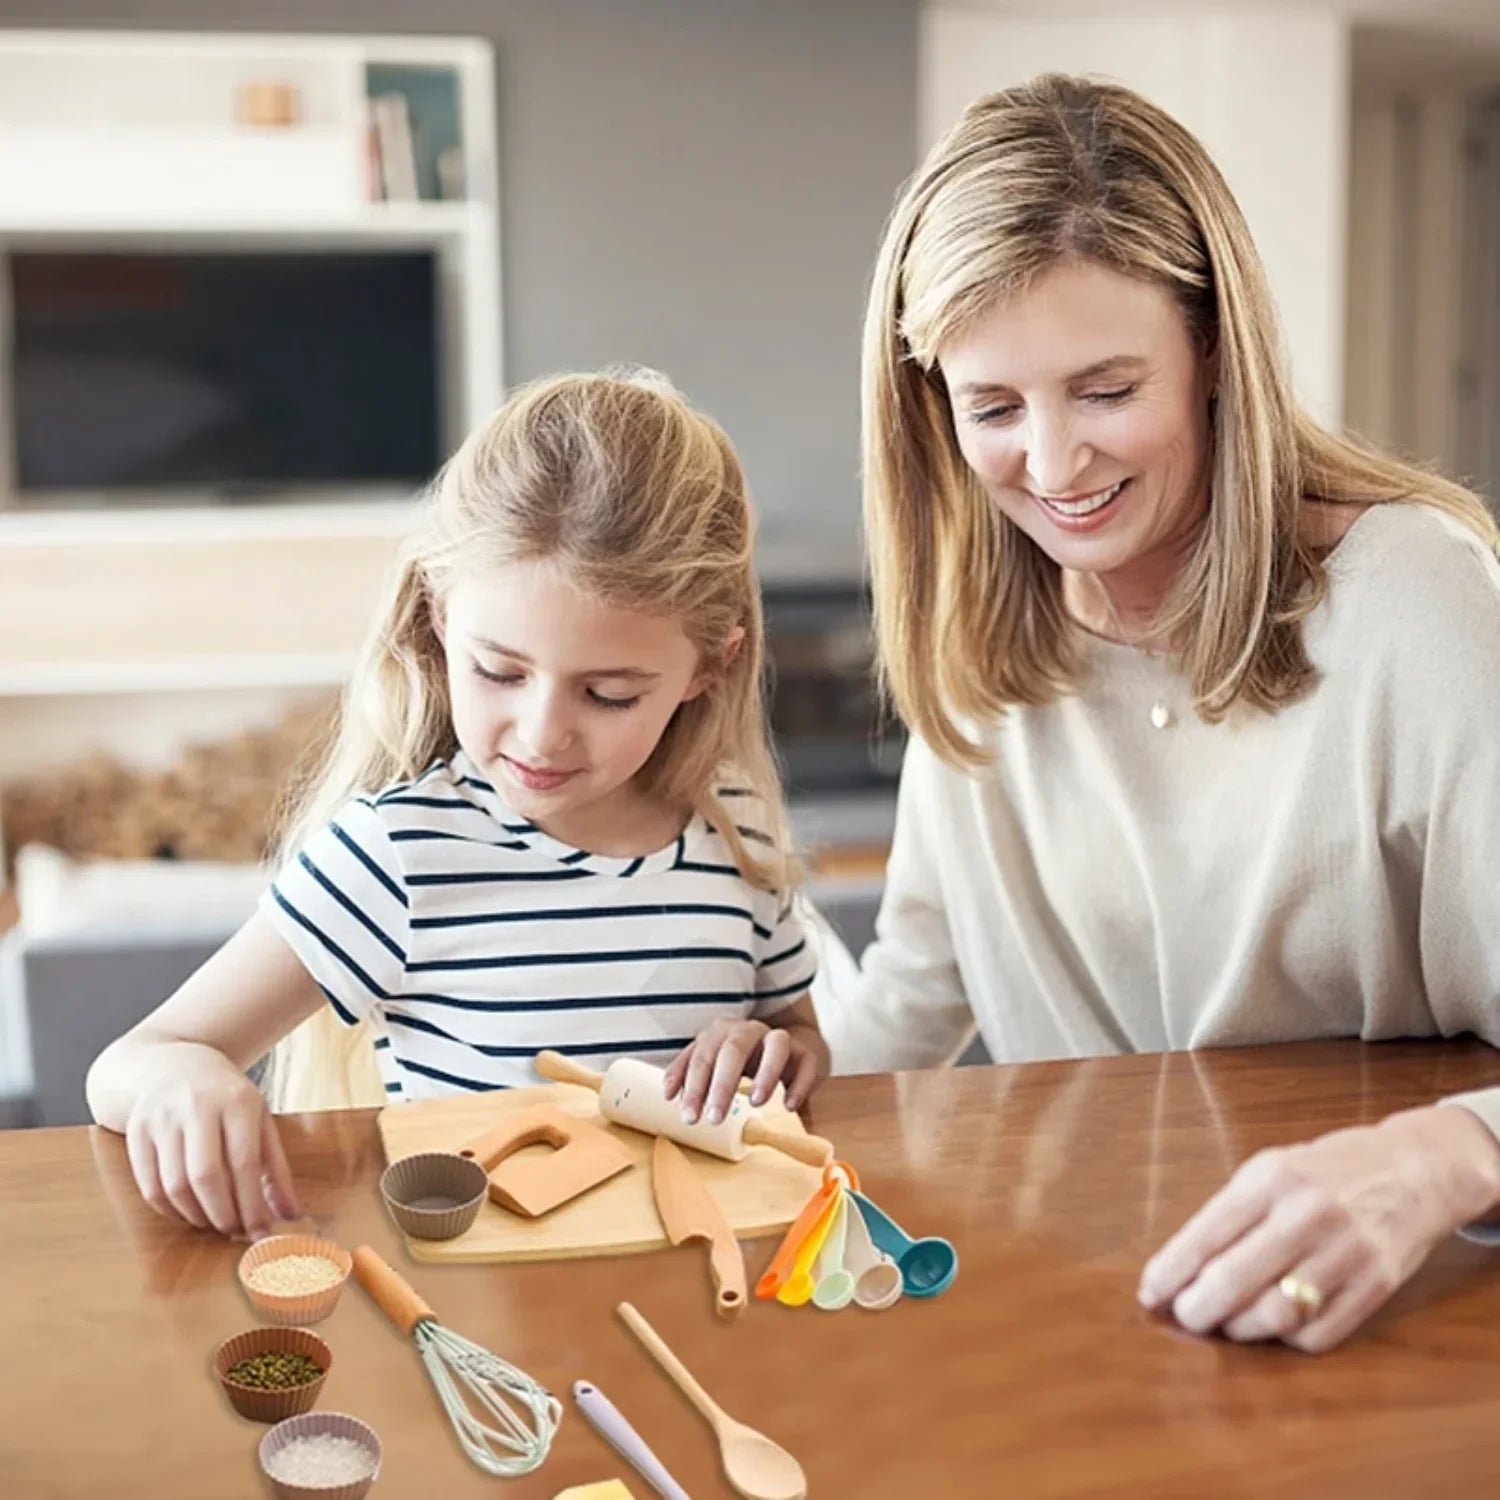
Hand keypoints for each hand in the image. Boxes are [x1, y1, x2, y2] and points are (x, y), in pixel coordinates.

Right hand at [122, 1043, 301, 1239]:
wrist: (174, 1064)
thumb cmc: (226, 1098)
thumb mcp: (260, 1120)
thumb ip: (277, 1168)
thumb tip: (291, 1216)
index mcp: (237, 1101)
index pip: (245, 1163)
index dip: (252, 1205)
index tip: (260, 1233)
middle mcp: (197, 1106)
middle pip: (205, 1176)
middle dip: (222, 1215)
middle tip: (234, 1232)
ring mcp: (162, 1117)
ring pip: (174, 1185)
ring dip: (196, 1216)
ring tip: (213, 1223)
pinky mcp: (136, 1131)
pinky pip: (149, 1185)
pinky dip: (169, 1210)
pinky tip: (187, 1213)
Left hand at [662, 1018, 829, 1126]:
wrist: (789, 1048)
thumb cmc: (744, 1060)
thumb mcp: (714, 1062)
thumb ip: (690, 1073)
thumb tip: (668, 1094)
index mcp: (722, 1033)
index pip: (703, 1056)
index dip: (693, 1086)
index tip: (687, 1116)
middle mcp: (750, 1031)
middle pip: (734, 1049)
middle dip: (721, 1084)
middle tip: (713, 1119)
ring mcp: (779, 1038)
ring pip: (776, 1045)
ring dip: (765, 1074)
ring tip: (756, 1103)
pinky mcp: (806, 1052)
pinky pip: (806, 1062)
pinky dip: (799, 1083)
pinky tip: (788, 1105)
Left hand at [1137, 1105, 1499, 1352]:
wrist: (1414, 1170)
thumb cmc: (1328, 1171)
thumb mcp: (1271, 1170)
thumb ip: (1230, 1213)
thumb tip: (1180, 1267)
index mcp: (1271, 1178)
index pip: (1205, 1235)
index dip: (1170, 1272)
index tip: (1150, 1294)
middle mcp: (1307, 1214)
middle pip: (1233, 1281)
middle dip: (1197, 1309)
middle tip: (1185, 1316)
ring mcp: (1345, 1252)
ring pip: (1273, 1315)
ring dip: (1240, 1328)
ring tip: (1229, 1321)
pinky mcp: (1376, 1286)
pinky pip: (1317, 1334)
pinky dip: (1287, 1337)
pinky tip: (1277, 1323)